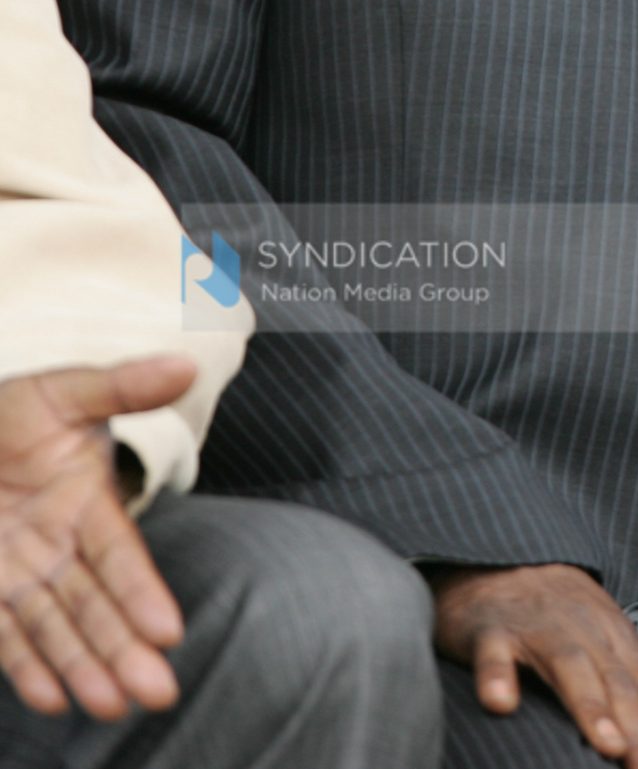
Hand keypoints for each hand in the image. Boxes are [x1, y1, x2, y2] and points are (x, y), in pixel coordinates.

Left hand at [0, 356, 194, 719]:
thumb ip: (122, 387)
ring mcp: (20, 572)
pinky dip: (25, 667)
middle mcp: (59, 548)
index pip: (119, 556)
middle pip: (95, 605)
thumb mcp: (64, 392)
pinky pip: (5, 634)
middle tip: (155, 692)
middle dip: (123, 650)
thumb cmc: (13, 414)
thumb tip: (186, 364)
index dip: (141, 593)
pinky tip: (51, 698)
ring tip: (108, 706)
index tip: (166, 630)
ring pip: (55, 629)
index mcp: (88, 503)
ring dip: (81, 667)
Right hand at [430, 562, 637, 767]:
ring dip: (591, 706)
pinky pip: (494, 653)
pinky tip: (500, 704)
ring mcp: (539, 628)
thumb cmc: (555, 619)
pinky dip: (498, 675)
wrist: (503, 560)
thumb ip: (619, 692)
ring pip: (570, 666)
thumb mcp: (597, 647)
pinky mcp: (491, 628)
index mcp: (617, 643)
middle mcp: (586, 634)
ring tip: (608, 745)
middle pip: (619, 686)